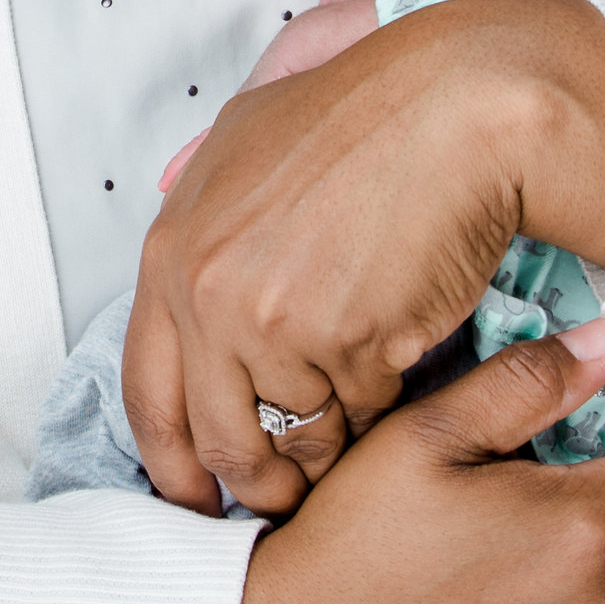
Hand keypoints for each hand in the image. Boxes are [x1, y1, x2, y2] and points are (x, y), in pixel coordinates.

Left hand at [124, 0, 604, 516]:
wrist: (456, 107)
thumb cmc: (366, 111)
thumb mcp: (247, 136)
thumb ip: (201, 192)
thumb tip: (163, 197)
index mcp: (172, 248)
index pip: (147, 391)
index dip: (172, 459)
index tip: (193, 496)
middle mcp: (207, 292)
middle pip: (222, 438)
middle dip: (260, 482)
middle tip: (290, 493)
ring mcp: (274, 323)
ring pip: (303, 433)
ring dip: (338, 435)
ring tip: (367, 391)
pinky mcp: (347, 344)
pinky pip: (367, 413)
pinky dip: (388, 400)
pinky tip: (404, 346)